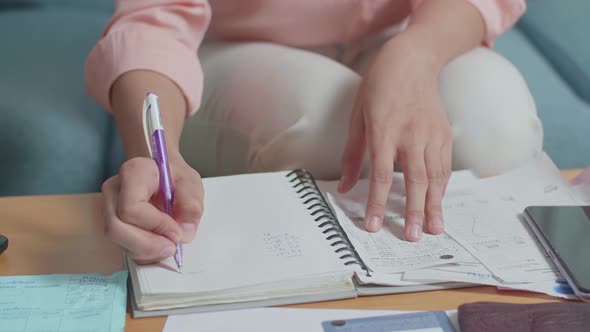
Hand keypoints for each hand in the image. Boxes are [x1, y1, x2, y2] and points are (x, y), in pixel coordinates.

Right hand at [102, 154, 203, 263]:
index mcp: (134, 173)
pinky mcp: (112, 222)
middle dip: (147, 245)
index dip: (155, 225)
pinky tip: (158, 246)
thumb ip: (191, 205)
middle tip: (172, 247)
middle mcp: (115, 190)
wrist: (162, 172)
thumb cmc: (173, 175)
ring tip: (168, 246)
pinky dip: (142, 253)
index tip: (176, 232)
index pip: (131, 208)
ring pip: (117, 240)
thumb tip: (184, 233)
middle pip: (116, 228)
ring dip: (145, 251)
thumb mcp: (191, 183)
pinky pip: (122, 245)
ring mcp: (109, 207)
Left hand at [338, 35, 452, 240]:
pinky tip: (439, 203)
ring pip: (435, 176)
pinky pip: (444, 165)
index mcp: (384, 130)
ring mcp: (431, 133)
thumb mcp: (358, 117)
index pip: (382, 175)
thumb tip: (346, 187)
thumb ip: (353, 154)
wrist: (411, 60)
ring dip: (436, 204)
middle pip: (415, 180)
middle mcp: (411, 134)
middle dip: (415, 211)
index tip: (373, 225)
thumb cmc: (379, 87)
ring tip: (435, 229)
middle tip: (415, 237)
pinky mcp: (444, 133)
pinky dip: (442, 187)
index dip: (377, 203)